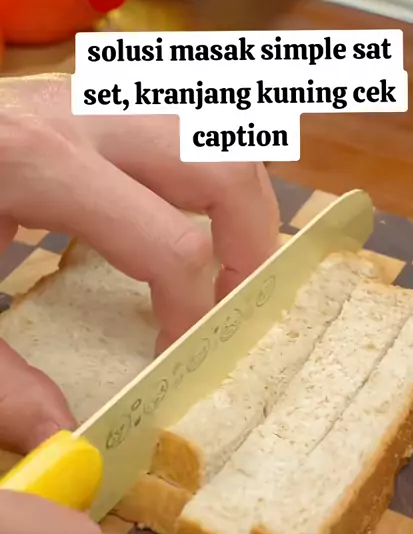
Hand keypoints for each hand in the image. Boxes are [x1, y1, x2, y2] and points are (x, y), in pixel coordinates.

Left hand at [0, 74, 278, 349]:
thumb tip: (60, 436)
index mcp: (43, 167)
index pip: (172, 246)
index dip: (190, 312)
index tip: (173, 354)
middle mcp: (81, 118)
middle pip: (220, 166)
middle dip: (248, 243)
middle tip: (234, 300)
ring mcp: (84, 97)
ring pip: (210, 125)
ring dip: (237, 193)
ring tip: (225, 253)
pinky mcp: (79, 97)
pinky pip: (175, 116)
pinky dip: (202, 160)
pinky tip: (183, 203)